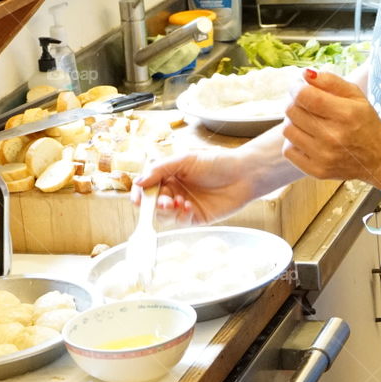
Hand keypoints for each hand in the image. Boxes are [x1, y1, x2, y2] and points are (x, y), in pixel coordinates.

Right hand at [134, 148, 256, 224]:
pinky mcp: (196, 217)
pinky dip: (181, 215)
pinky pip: (181, 221)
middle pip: (153, 204)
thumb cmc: (217, 162)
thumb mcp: (185, 160)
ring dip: (166, 211)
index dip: (139, 193)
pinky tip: (188, 206)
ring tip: (176, 202)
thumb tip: (138, 182)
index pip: (147, 187)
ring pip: (164, 216)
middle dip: (154, 204)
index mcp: (169, 175)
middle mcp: (174, 191)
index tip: (137, 198)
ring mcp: (184, 205)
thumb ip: (160, 170)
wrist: (243, 174)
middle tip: (163, 201)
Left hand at [282, 69, 380, 182]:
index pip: (305, 96)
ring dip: (293, 121)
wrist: (378, 158)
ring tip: (306, 120)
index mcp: (345, 114)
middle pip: (293, 111)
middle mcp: (333, 137)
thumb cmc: (365, 122)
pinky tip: (307, 137)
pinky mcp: (317, 170)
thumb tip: (305, 74)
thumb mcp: (356, 95)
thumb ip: (330, 80)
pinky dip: (293, 141)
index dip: (296, 88)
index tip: (298, 87)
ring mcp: (324, 156)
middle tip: (303, 102)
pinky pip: (288, 150)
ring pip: (287, 130)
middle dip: (294, 102)